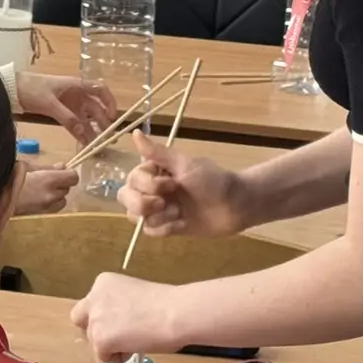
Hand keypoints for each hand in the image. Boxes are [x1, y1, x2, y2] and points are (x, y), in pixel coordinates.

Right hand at [12, 162, 80, 215]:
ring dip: (56, 195)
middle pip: (67, 189)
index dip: (68, 173)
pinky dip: (50, 203)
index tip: (61, 171)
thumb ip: (47, 167)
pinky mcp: (41, 216)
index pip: (73, 177)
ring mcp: (46, 208)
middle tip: (46, 179)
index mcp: (49, 180)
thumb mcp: (27, 166)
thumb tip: (62, 166)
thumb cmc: (8, 178)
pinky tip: (37, 199)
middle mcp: (51, 195)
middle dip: (60, 183)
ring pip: (62, 201)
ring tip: (42, 190)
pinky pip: (53, 209)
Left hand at [15, 74, 116, 144]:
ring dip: (91, 130)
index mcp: (76, 85)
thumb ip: (67, 117)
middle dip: (102, 122)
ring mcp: (68, 103)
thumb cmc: (32, 89)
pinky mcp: (60, 112)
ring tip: (96, 145)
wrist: (12, 88)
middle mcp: (76, 94)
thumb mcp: (49, 102)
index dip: (109, 101)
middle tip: (107, 139)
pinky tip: (83, 142)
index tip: (112, 116)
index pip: (100, 89)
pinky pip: (74, 122)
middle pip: (94, 108)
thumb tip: (83, 132)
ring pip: (85, 117)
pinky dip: (79, 131)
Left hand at [70, 273, 185, 362]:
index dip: (105, 316)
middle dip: (94, 330)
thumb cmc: (167, 304)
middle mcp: (94, 298)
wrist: (175, 312)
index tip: (121, 323)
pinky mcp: (100, 339)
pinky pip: (103, 356)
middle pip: (81, 320)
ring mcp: (95, 319)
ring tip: (137, 340)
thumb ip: (119, 305)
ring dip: (111, 346)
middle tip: (115, 337)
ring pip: (93, 341)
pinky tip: (136, 347)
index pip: (92, 304)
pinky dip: (117, 358)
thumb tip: (119, 324)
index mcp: (103, 282)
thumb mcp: (134, 295)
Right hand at [119, 132, 247, 238]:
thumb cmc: (213, 180)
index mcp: (156, 172)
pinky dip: (162, 228)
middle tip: (163, 202)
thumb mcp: (184, 164)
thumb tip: (134, 132)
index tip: (171, 184)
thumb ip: (157, 153)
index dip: (147, 184)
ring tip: (177, 213)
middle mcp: (153, 189)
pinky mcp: (168, 226)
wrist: (236, 206)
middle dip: (141, 202)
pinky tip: (181, 223)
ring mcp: (160, 209)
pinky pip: (150, 230)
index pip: (133, 179)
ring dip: (155, 215)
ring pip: (134, 215)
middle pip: (126, 197)